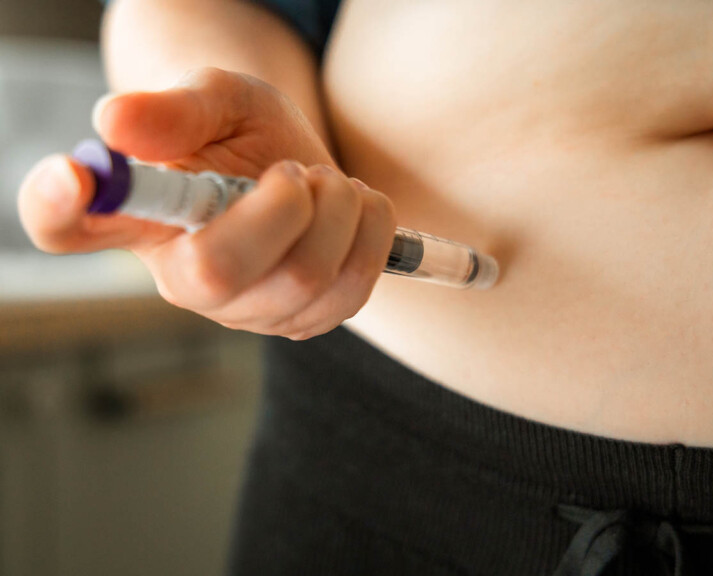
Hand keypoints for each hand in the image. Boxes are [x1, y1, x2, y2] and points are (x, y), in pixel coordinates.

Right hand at [18, 68, 396, 338]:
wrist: (301, 168)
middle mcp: (182, 278)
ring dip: (339, 210)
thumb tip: (116, 123)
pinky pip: (351, 291)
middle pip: (218, 270)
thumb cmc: (246, 135)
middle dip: (286, 204)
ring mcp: (244, 310)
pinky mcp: (302, 321)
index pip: (64, 226)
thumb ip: (177, 108)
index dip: (57, 205)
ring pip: (303, 280)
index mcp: (138, 217)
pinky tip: (354, 209)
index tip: (73, 174)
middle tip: (296, 171)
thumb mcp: (218, 100)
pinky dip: (370, 232)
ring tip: (328, 185)